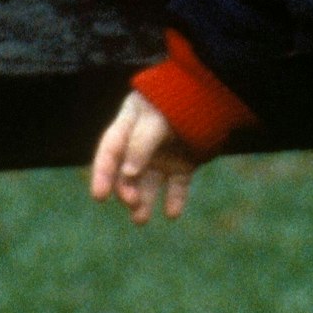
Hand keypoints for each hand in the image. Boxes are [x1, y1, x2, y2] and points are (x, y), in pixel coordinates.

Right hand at [90, 92, 199, 225]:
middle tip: (133, 203)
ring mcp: (163, 155)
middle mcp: (142, 145)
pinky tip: (172, 213)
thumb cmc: (177, 100)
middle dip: (126, 191)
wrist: (212, 92)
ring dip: (143, 202)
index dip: (102, 174)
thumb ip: (141, 143)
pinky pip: (176, 186)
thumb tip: (128, 173)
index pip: (109, 151)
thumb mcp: (156, 117)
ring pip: (148, 184)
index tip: (100, 196)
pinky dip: (174, 200)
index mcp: (129, 126)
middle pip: (127, 174)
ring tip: (141, 219)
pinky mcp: (183, 164)